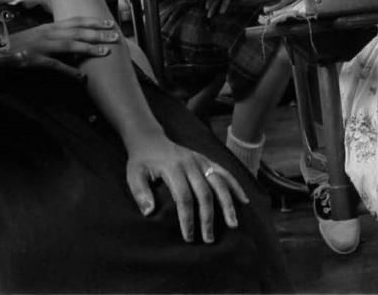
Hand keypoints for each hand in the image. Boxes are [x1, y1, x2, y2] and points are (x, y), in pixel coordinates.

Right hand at [7, 17, 122, 73]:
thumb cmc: (19, 44)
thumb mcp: (39, 36)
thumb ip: (56, 37)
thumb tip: (75, 42)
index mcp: (50, 27)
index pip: (76, 21)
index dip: (93, 21)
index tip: (109, 22)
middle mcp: (47, 32)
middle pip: (77, 31)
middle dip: (98, 33)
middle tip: (115, 35)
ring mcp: (41, 45)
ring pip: (69, 45)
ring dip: (89, 48)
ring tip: (105, 52)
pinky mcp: (34, 59)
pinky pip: (54, 64)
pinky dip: (68, 70)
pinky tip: (80, 76)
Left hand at [126, 135, 247, 242]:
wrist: (150, 139)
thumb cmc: (142, 161)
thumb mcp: (134, 175)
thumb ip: (140, 193)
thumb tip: (149, 212)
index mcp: (173, 168)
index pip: (183, 197)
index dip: (187, 218)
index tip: (189, 237)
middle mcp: (190, 164)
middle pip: (204, 193)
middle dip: (208, 218)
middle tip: (208, 239)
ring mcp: (200, 160)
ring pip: (219, 183)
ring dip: (227, 204)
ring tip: (233, 223)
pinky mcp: (206, 159)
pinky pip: (224, 172)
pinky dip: (235, 185)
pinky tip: (244, 200)